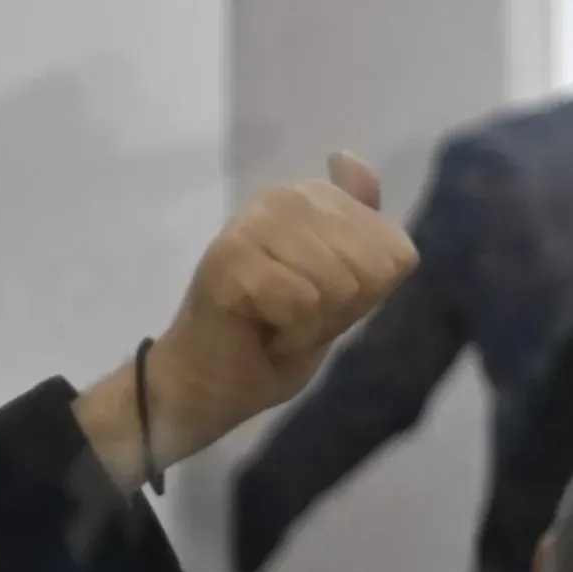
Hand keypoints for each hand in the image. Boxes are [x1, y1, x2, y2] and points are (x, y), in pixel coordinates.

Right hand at [146, 152, 416, 456]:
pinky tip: (259, 331)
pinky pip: (302, 303)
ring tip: (274, 322)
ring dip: (311, 325)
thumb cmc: (272, 335)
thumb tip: (346, 156)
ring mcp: (251, 224)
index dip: (364, 297)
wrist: (207, 383)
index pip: (394, 253)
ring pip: (337, 284)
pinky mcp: (229, 258)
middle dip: (338, 311)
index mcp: (311, 196)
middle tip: (291, 317)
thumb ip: (358, 228)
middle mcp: (282, 196)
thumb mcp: (337, 283)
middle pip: (369, 269)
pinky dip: (289, 334)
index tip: (318, 305)